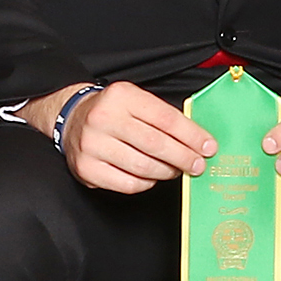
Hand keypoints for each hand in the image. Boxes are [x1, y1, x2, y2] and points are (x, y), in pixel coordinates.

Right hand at [54, 80, 214, 193]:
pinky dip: (146, 183)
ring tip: (175, 169)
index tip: (208, 147)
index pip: (166, 118)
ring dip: (167, 171)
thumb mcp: (136, 101)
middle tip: (198, 165)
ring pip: (143, 167)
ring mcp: (92, 145)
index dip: (192, 136)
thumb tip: (199, 141)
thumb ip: (164, 116)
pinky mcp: (87, 169)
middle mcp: (103, 118)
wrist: (72, 118)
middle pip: (156, 144)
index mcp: (121, 96)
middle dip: (184, 157)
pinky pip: (128, 183)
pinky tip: (151, 176)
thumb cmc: (113, 112)